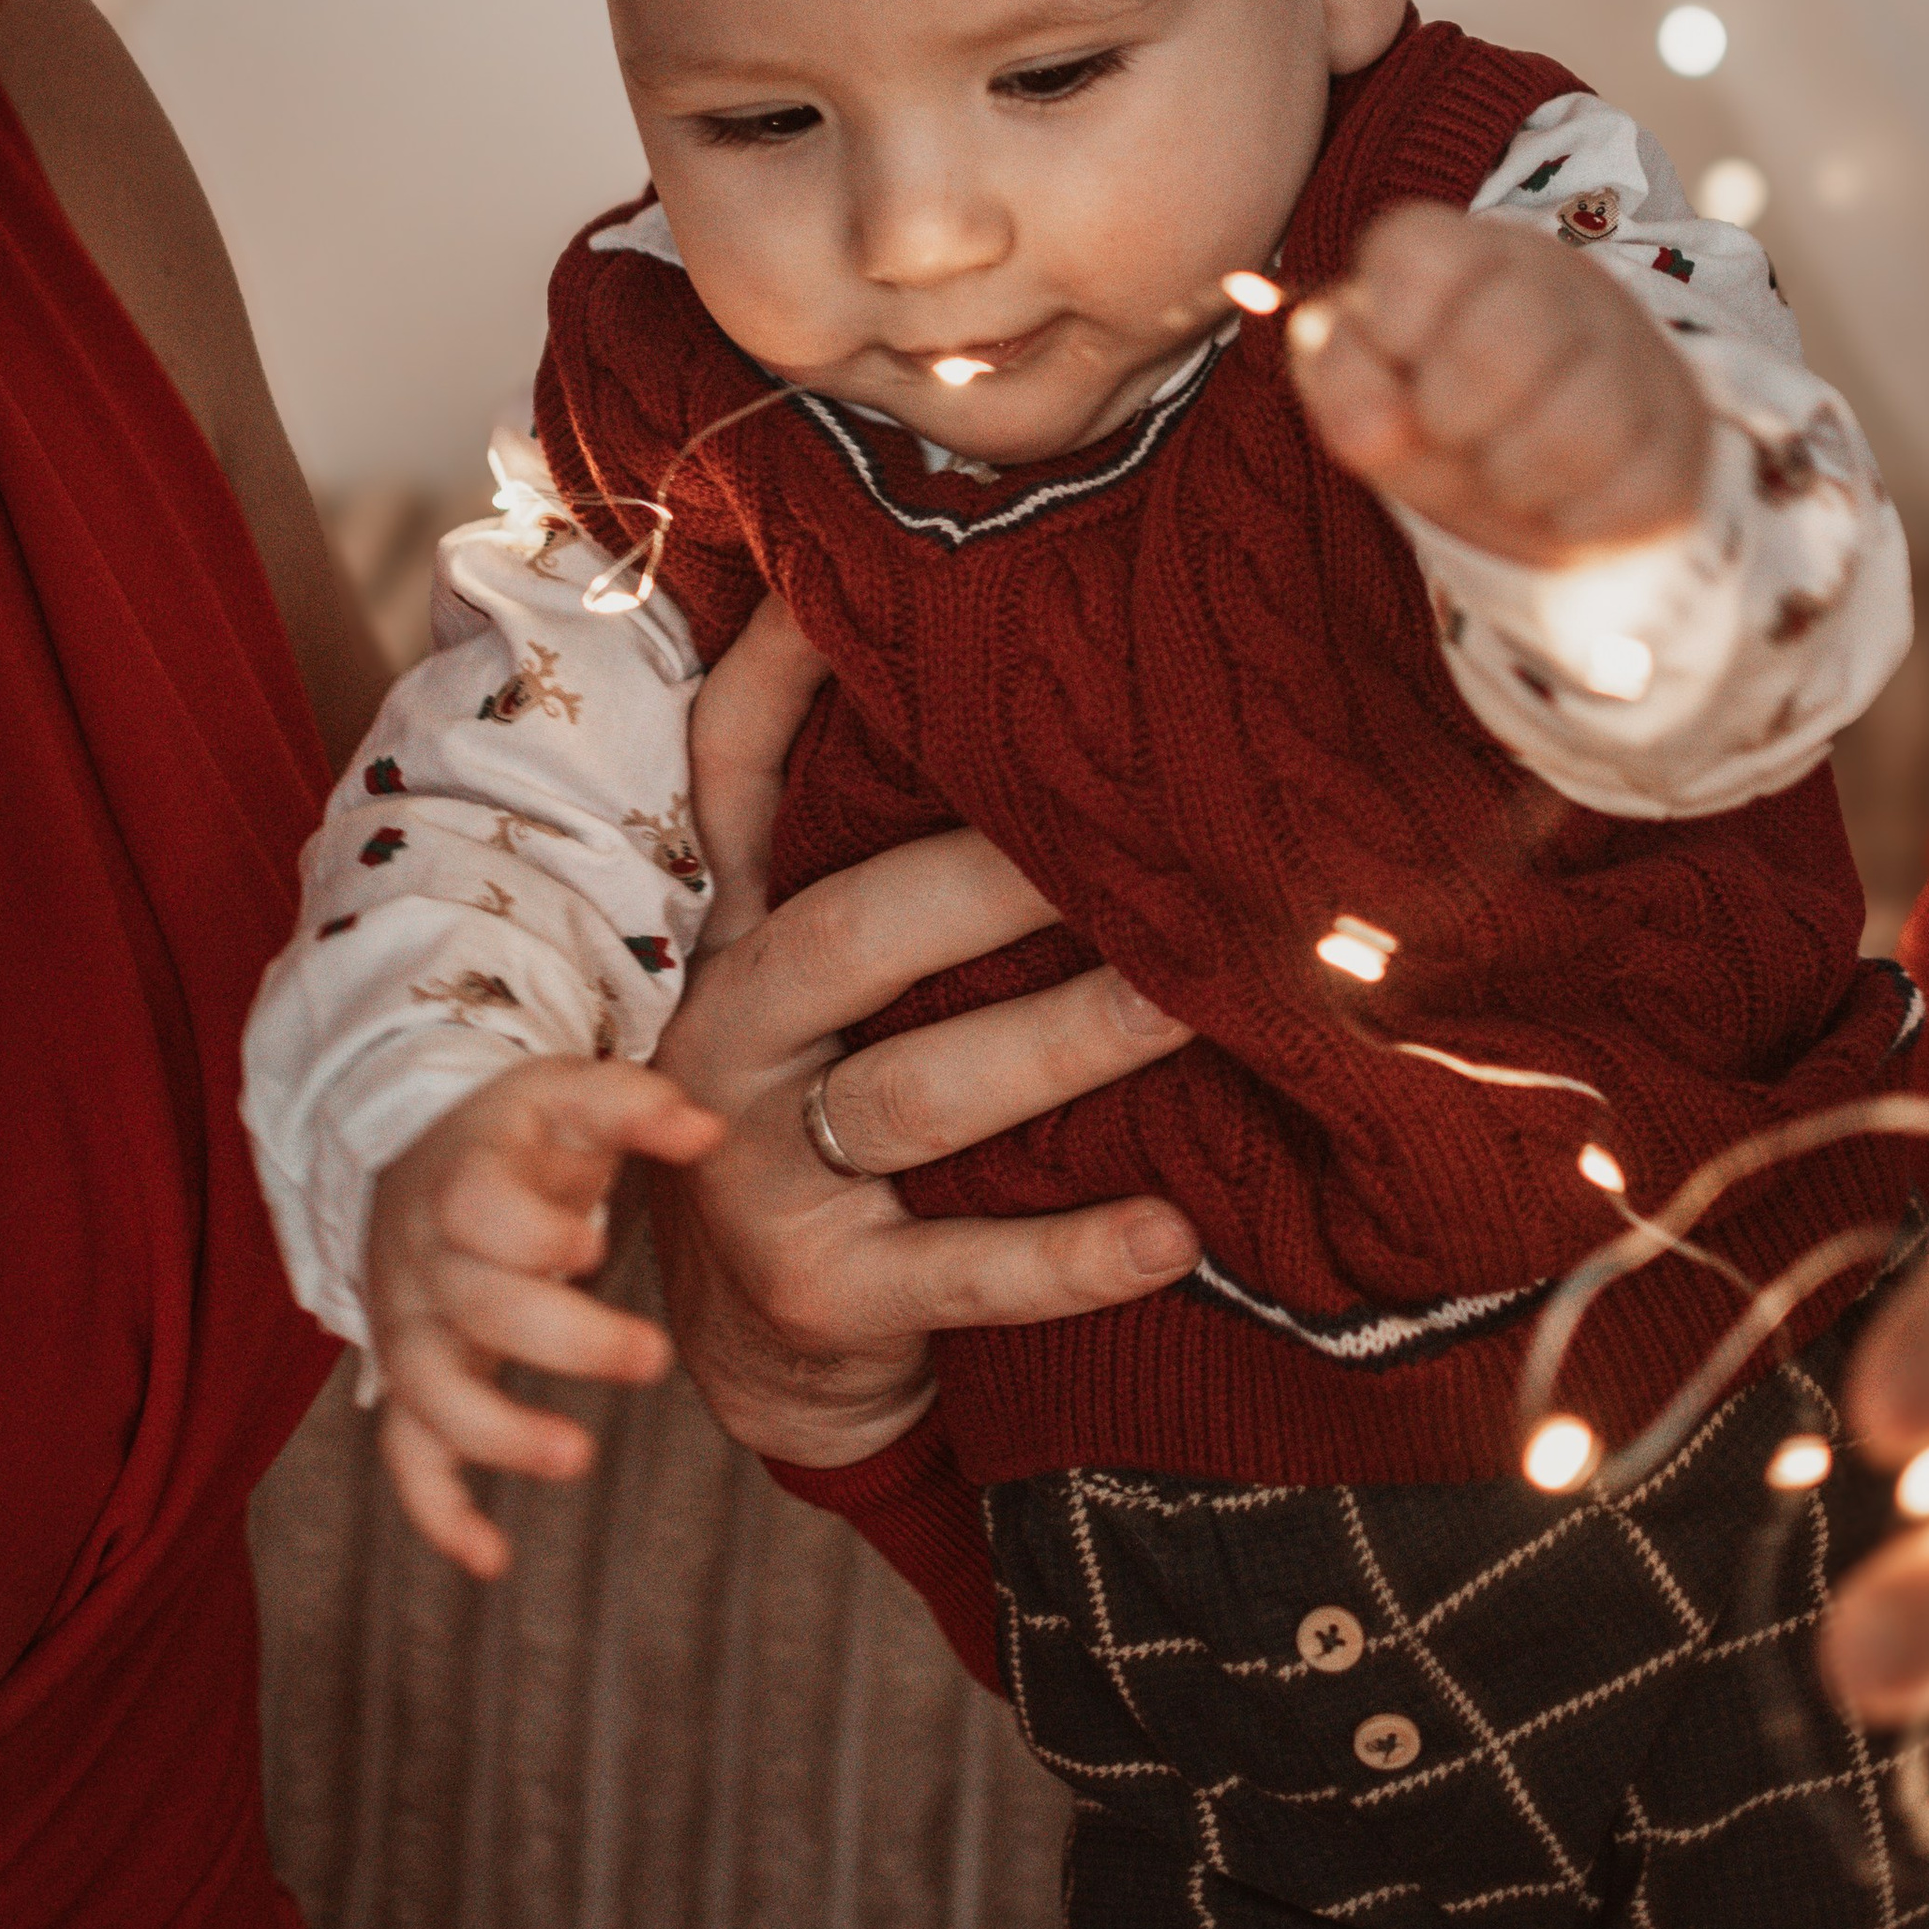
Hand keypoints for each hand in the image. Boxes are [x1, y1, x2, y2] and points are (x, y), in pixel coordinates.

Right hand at [367, 1053, 724, 1578]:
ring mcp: (410, 1328)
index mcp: (462, 1182)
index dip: (529, 1234)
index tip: (592, 1246)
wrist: (419, 1156)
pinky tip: (492, 1561)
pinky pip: (406, 1456)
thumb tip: (706, 1130)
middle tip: (652, 1357)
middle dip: (561, 1339)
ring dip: (496, 1435)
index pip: (475, 1210)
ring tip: (576, 1458)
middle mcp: (424, 1260)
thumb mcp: (567, 1093)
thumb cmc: (515, 1132)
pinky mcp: (413, 1379)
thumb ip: (635, 1105)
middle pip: (473, 1309)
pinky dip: (437, 1512)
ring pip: (429, 1395)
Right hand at [651, 595, 1201, 1465]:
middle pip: (856, 929)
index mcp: (738, 935)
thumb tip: (1039, 678)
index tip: (850, 578)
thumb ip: (886, 853)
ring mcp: (762, 1171)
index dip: (776, 672)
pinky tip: (1175, 1229)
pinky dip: (1073, 1255)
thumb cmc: (840, 1116)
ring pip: (920, 1091)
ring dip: (1066, 1040)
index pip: (732, 774)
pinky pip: (964, 1267)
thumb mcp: (827, 985)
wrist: (771, 1349)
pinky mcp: (822, 1295)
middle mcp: (731, 1034)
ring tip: (1196, 999)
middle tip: (1155, 828)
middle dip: (997, 876)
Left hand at [1290, 201, 1708, 567]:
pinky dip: (1575, 522)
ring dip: (1513, 481)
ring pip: (1573, 431)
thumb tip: (1373, 429)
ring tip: (1504, 472)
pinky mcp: (1679, 440)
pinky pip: (1627, 496)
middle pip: (1497, 346)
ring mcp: (1632, 357)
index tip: (1400, 352)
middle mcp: (1561, 284)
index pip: (1412, 254)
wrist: (1554, 471)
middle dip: (1450, 417)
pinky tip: (1563, 500)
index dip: (1391, 325)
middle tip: (1451, 429)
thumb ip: (1344, 386)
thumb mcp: (1371, 390)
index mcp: (1468, 252)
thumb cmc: (1441, 408)